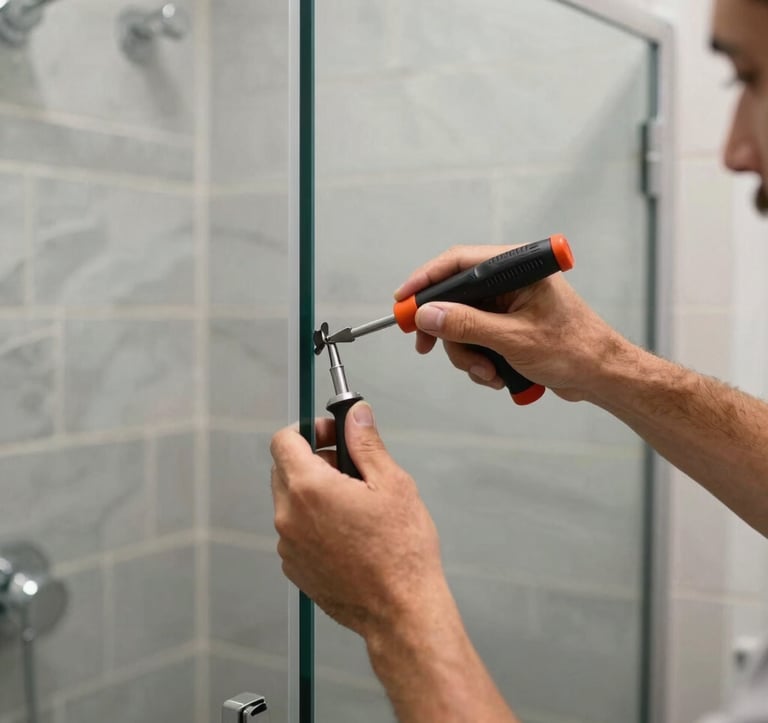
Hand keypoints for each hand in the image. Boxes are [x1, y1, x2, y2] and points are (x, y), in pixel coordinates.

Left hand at [270, 402, 446, 639]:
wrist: (400, 610)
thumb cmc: (401, 552)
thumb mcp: (392, 483)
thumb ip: (366, 443)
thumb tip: (356, 414)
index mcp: (309, 488)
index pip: (284, 440)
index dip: (309, 431)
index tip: (332, 436)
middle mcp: (288, 516)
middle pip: (284, 469)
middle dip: (313, 460)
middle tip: (351, 470)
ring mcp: (288, 545)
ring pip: (290, 501)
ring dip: (314, 493)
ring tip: (354, 507)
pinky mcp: (295, 568)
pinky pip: (295, 531)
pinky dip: (313, 522)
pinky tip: (348, 534)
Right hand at [395, 245, 624, 401]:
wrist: (601, 375)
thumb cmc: (574, 349)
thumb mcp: (513, 339)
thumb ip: (466, 325)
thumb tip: (427, 315)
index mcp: (516, 268)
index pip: (458, 262)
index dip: (425, 281)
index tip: (402, 302)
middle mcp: (509, 282)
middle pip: (454, 297)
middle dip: (446, 330)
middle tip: (427, 348)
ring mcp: (508, 304)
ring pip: (462, 323)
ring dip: (467, 353)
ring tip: (488, 372)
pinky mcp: (508, 325)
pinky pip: (476, 338)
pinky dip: (479, 359)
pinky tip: (497, 374)